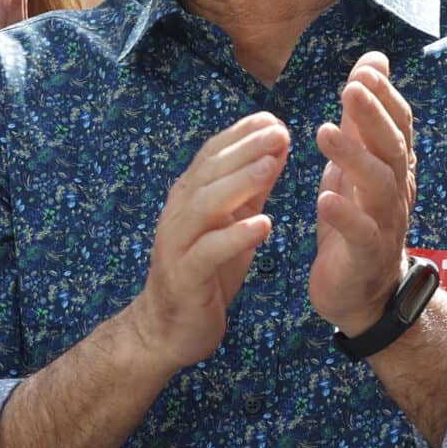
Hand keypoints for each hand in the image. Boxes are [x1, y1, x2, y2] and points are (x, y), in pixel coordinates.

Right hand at [120, 111, 285, 373]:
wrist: (167, 327)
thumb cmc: (205, 271)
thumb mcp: (232, 222)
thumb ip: (251, 188)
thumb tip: (276, 145)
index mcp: (189, 197)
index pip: (212, 155)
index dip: (240, 135)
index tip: (273, 119)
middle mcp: (178, 213)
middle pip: (209, 172)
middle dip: (244, 149)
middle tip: (279, 131)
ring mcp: (177, 243)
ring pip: (206, 205)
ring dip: (239, 183)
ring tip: (271, 166)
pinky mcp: (185, 276)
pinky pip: (208, 252)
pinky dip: (235, 237)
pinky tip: (263, 225)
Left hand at [309, 52, 416, 335]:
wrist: (364, 293)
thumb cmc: (358, 220)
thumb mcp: (358, 163)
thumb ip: (363, 119)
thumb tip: (372, 63)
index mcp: (393, 169)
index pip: (398, 126)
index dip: (385, 97)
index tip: (366, 69)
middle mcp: (395, 192)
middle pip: (391, 149)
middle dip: (373, 116)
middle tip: (351, 88)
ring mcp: (384, 224)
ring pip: (378, 186)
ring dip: (353, 157)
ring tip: (324, 132)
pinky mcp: (366, 255)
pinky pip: (360, 234)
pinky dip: (345, 215)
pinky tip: (325, 198)